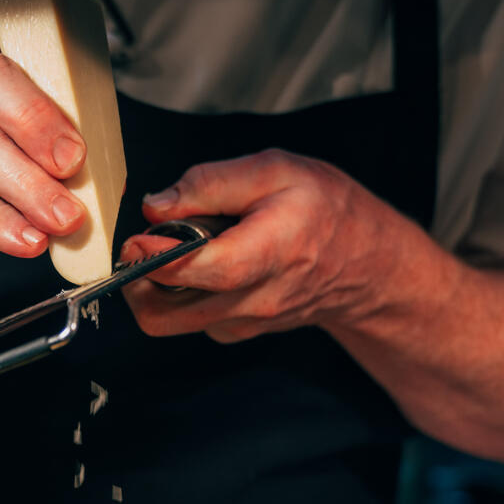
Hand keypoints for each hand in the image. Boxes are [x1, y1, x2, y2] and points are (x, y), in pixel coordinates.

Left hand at [119, 149, 434, 342]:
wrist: (368, 265)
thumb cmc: (327, 211)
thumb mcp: (277, 171)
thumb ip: (212, 183)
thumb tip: (156, 207)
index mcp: (267, 254)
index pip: (198, 271)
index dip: (156, 256)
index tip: (135, 237)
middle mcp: (252, 302)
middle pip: (165, 316)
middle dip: (137, 281)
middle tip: (142, 244)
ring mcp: (243, 323)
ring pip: (172, 321)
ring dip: (157, 288)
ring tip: (181, 247)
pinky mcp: (237, 331)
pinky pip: (191, 319)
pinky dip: (182, 293)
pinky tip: (206, 263)